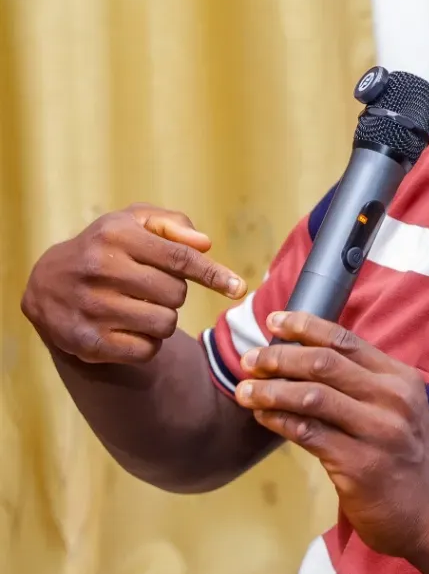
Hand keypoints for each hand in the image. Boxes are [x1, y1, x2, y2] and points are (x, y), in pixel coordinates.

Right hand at [21, 204, 245, 364]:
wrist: (45, 284)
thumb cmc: (104, 247)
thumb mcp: (132, 222)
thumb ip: (172, 225)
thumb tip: (205, 244)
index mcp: (116, 236)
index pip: (179, 258)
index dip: (213, 274)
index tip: (238, 288)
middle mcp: (101, 269)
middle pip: (176, 294)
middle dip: (175, 293)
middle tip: (153, 287)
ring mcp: (92, 308)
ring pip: (165, 324)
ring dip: (163, 318)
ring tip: (140, 307)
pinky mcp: (88, 342)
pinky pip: (146, 351)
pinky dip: (148, 343)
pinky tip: (129, 328)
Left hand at [235, 312, 428, 557]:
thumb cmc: (405, 457)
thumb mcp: (398, 408)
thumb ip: (363, 383)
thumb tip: (303, 357)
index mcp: (400, 377)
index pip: (345, 339)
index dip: (305, 326)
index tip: (274, 321)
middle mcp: (392, 399)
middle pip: (324, 363)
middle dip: (279, 357)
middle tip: (250, 360)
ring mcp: (377, 432)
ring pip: (311, 397)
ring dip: (271, 390)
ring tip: (245, 390)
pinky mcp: (359, 465)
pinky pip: (307, 434)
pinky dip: (278, 421)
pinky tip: (262, 417)